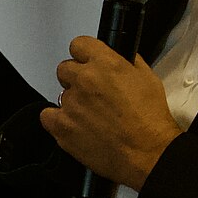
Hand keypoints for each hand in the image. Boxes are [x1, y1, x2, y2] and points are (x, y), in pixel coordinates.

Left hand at [38, 37, 182, 188]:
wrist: (148, 152)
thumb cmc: (150, 120)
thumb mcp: (148, 79)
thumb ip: (129, 63)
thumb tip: (119, 58)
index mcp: (105, 64)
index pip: (78, 44)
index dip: (83, 54)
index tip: (86, 61)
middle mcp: (84, 80)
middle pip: (65, 68)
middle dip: (76, 78)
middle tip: (91, 93)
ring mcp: (71, 103)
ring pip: (60, 94)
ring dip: (72, 101)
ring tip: (91, 116)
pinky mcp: (62, 126)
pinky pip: (47, 116)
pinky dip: (57, 119)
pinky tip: (73, 124)